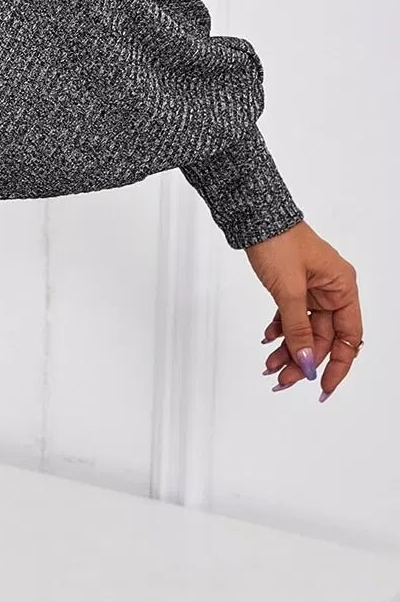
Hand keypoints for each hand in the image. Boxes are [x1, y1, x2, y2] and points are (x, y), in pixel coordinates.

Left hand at [247, 220, 362, 399]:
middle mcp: (332, 289)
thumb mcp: (289, 290)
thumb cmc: (278, 240)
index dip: (338, 366)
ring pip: (304, 329)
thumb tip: (306, 362)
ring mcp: (312, 288)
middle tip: (283, 379)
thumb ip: (297, 329)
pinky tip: (268, 340)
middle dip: (303, 360)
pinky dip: (280, 330)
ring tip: (270, 365)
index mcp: (342, 288)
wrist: (253, 214)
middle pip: (323, 337)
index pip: (348, 338)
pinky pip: (291, 316)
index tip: (323, 387)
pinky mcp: (293, 286)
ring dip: (288, 349)